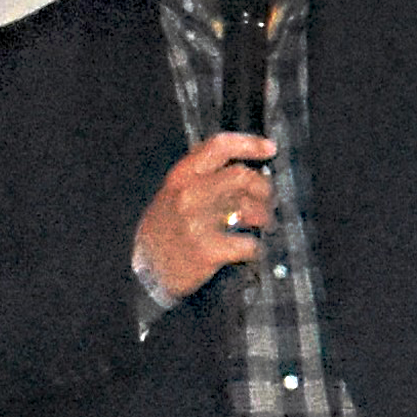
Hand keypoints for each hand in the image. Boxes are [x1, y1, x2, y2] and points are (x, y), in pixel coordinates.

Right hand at [135, 131, 281, 303]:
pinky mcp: (208, 250)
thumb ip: (204, 178)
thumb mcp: (173, 194)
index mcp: (180, 177)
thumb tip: (247, 170)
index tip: (270, 148)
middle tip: (269, 199)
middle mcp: (188, 194)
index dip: (249, 144)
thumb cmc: (165, 231)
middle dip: (264, 187)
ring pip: (251, 208)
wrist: (146, 273)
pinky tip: (249, 249)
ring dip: (265, 216)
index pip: (219, 147)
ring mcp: (197, 222)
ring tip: (263, 222)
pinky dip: (255, 247)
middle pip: (242, 176)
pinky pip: (249, 243)